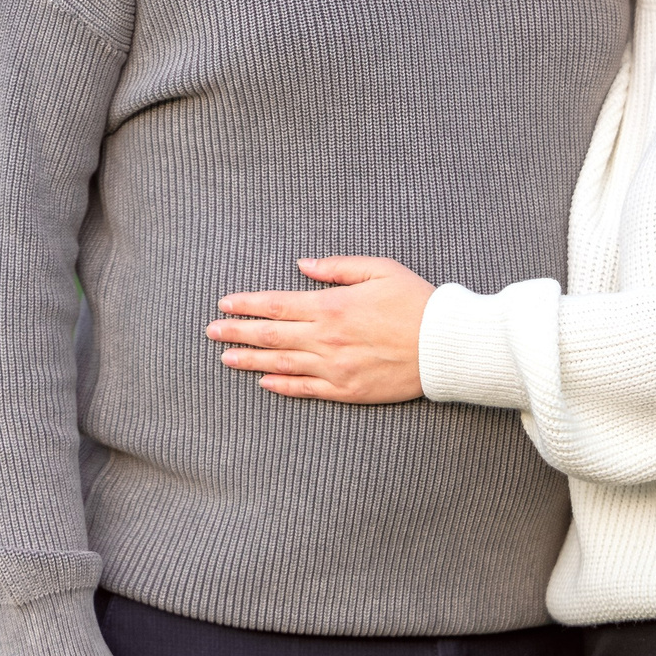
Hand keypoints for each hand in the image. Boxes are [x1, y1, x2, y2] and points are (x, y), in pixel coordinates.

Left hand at [207, 256, 436, 402]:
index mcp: (332, 306)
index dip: (247, 305)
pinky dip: (282, 386)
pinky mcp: (348, 390)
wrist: (445, 346)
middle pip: (270, 336)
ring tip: (225, 357)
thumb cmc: (416, 302)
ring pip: (281, 364)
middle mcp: (327, 338)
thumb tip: (303, 265)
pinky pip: (306, 389)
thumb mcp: (379, 269)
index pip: (277, 305)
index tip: (224, 304)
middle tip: (210, 331)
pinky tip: (264, 382)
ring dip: (250, 360)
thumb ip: (337, 267)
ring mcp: (335, 367)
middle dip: (237, 332)